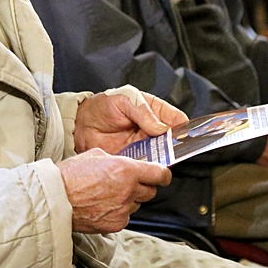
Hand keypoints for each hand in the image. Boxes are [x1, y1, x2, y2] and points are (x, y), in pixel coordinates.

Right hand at [57, 148, 171, 232]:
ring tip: (109, 193)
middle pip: (150, 191)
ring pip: (137, 204)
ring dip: (129, 199)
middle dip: (142, 186)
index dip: (163, 174)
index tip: (161, 175)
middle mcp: (128, 191)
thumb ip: (117, 159)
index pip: (160, 174)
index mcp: (125, 170)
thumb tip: (126, 163)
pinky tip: (103, 205)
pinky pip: (125, 216)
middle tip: (128, 182)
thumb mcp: (96, 154)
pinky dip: (119, 211)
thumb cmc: (70, 175)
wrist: (55, 198)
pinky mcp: (115, 224)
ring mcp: (122, 210)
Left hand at [73, 91, 187, 154]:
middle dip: (175, 145)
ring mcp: (144, 144)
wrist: (81, 124)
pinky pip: (147, 164)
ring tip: (159, 156)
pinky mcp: (134, 158)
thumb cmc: (101, 106)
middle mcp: (152, 128)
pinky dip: (149, 166)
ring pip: (163, 154)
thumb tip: (161, 127)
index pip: (177, 119)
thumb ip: (143, 113)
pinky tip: (146, 164)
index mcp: (153, 110)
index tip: (186, 134)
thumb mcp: (124, 101)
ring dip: (163, 157)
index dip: (184, 127)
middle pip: (173, 140)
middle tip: (172, 148)